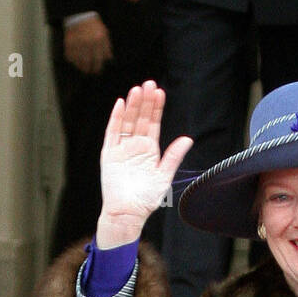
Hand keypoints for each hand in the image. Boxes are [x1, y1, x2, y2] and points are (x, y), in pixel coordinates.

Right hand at [64, 14, 112, 74]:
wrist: (80, 17)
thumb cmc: (94, 27)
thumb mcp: (104, 34)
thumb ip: (107, 47)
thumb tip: (109, 59)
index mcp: (98, 40)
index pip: (98, 60)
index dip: (97, 68)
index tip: (97, 71)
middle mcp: (88, 43)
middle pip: (88, 63)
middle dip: (89, 69)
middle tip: (89, 72)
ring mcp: (77, 44)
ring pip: (78, 62)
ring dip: (81, 67)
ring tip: (83, 68)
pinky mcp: (68, 44)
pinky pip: (70, 58)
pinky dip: (73, 61)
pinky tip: (75, 61)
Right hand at [97, 81, 191, 248]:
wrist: (127, 213)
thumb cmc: (146, 199)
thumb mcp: (164, 176)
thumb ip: (174, 156)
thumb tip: (188, 139)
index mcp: (149, 149)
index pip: (152, 123)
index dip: (156, 108)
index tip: (160, 92)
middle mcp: (135, 146)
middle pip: (140, 118)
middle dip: (145, 102)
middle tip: (149, 83)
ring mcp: (121, 149)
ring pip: (127, 122)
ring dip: (131, 106)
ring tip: (137, 89)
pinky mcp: (109, 154)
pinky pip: (112, 132)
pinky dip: (115, 118)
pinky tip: (120, 104)